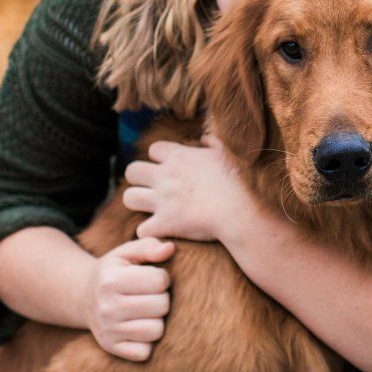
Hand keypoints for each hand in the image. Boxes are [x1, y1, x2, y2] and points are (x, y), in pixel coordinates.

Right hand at [85, 236, 172, 360]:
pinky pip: (144, 352)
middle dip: (162, 298)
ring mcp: (108, 330)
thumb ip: (149, 245)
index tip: (153, 278)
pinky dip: (147, 342)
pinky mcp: (111, 347)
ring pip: (156, 331)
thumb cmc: (113, 272)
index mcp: (111, 280)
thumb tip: (169, 249)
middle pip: (161, 306)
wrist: (83, 296)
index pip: (159, 281)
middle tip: (151, 296)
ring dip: (157, 320)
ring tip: (146, 311)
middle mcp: (107, 307)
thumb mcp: (126, 253)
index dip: (162, 278)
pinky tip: (139, 327)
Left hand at [121, 135, 252, 243]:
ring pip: (128, 197)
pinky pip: (141, 230)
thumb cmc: (240, 181)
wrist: (243, 211)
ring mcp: (162, 200)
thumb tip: (203, 138)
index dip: (159, 159)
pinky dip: (149, 232)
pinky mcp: (165, 224)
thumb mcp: (228, 153)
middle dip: (139, 179)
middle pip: (132, 171)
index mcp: (180, 157)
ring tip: (151, 210)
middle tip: (154, 189)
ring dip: (137, 204)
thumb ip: (212, 142)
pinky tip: (160, 233)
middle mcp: (166, 176)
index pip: (153, 149)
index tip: (171, 169)